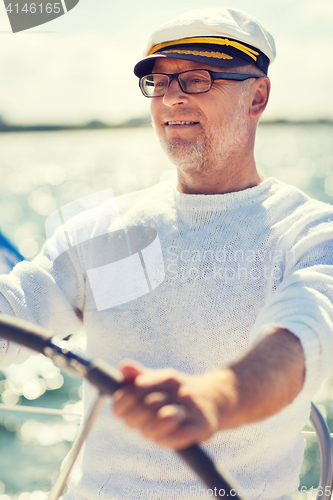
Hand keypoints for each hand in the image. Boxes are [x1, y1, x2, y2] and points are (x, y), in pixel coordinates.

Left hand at [113, 360, 236, 448]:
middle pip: (146, 406)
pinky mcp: (204, 425)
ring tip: (150, 432)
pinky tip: (162, 440)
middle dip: (135, 420)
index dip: (122, 404)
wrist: (217, 399)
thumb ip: (139, 376)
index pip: (135, 389)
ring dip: (150, 430)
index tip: (122, 412)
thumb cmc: (179, 393)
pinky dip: (167, 440)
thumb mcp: (161, 381)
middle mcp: (180, 389)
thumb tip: (123, 366)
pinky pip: (181, 435)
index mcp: (167, 377)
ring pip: (163, 419)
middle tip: (137, 424)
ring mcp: (193, 407)